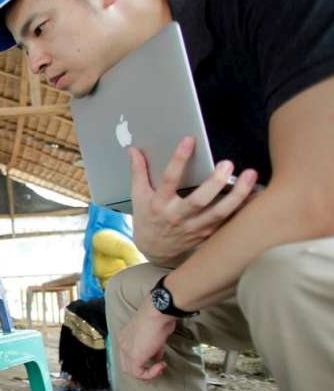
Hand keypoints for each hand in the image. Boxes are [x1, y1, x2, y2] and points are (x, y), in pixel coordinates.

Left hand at [117, 300, 177, 381]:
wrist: (157, 313)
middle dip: (142, 371)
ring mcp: (127, 351)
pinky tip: (161, 366)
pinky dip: (151, 374)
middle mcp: (123, 344)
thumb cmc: (158, 318)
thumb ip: (154, 348)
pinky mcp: (134, 357)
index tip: (157, 360)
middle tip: (156, 369)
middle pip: (127, 366)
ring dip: (148, 374)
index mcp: (125, 338)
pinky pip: (139, 374)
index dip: (142, 361)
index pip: (128, 356)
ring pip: (131, 372)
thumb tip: (157, 356)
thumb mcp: (155, 335)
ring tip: (160, 368)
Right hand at [130, 137, 258, 262]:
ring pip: (220, 212)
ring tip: (250, 176)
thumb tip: (133, 150)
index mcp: (159, 204)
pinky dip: (243, 208)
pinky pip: (229, 221)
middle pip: (199, 200)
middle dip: (214, 182)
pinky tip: (257, 194)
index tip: (189, 140)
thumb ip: (138, 172)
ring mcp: (195, 226)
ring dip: (237, 195)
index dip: (178, 159)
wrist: (156, 250)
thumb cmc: (148, 219)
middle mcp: (178, 216)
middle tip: (226, 163)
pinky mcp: (208, 232)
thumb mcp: (138, 196)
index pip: (169, 180)